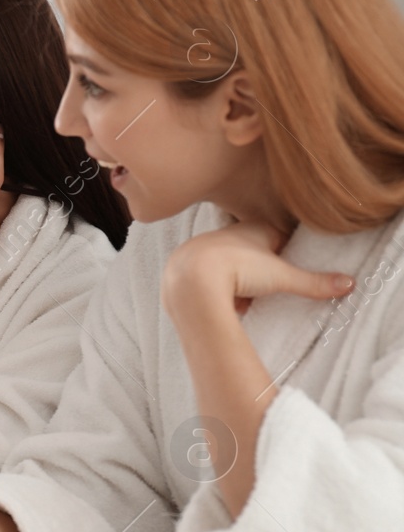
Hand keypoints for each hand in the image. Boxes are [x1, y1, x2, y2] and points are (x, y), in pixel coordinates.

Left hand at [162, 221, 353, 320]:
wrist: (188, 282)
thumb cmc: (236, 270)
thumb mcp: (281, 277)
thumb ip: (314, 282)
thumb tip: (349, 284)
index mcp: (250, 229)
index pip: (275, 234)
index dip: (284, 250)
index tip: (290, 265)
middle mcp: (224, 235)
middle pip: (250, 251)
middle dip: (260, 269)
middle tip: (268, 286)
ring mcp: (202, 250)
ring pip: (226, 266)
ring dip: (236, 282)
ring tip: (245, 297)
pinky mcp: (183, 270)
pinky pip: (205, 280)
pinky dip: (215, 291)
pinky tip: (222, 303)